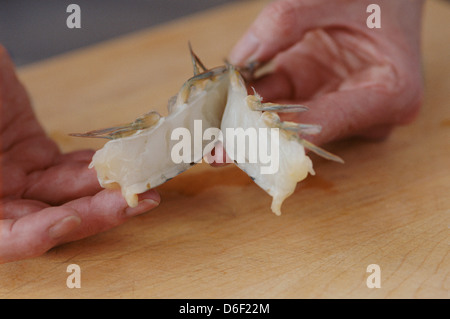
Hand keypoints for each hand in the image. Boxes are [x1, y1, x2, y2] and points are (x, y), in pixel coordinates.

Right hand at [0, 46, 159, 262]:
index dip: (35, 236)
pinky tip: (116, 159)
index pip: (2, 238)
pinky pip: (69, 166)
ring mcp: (15, 174)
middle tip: (134, 202)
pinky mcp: (33, 151)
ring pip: (66, 193)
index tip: (68, 218)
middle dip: (93, 213)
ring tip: (138, 178)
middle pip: (47, 218)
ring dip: (103, 188)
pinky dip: (93, 165)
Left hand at [228, 0, 423, 145]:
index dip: (275, 138)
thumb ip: (285, 22)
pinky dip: (251, 96)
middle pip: (301, 130)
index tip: (235, 148)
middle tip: (212, 147)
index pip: (324, 124)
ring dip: (245, 118)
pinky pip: (280, 97)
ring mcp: (338, 100)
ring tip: (208, 126)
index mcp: (389, 93)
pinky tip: (222, 98)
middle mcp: (365, 109)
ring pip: (284, 116)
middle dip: (253, 134)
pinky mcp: (317, 90)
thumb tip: (238, 60)